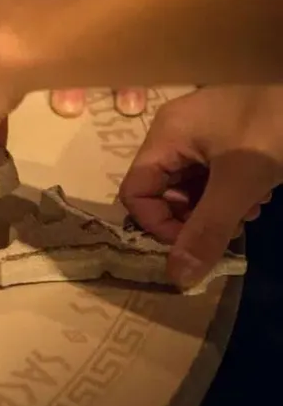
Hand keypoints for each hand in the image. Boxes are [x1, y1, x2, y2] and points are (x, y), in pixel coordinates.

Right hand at [119, 85, 282, 289]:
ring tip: (250, 209)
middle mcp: (175, 131)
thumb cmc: (273, 127)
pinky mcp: (227, 134)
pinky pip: (212, 173)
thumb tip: (177, 278)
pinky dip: (230, 192)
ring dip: (215, 208)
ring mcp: (202, 131)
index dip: (157, 224)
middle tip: (229, 228)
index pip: (136, 191)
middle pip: (162, 190)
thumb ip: (207, 230)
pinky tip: (259, 194)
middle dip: (192, 217)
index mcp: (165, 135)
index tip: (193, 242)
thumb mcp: (240, 183)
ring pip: (190, 185)